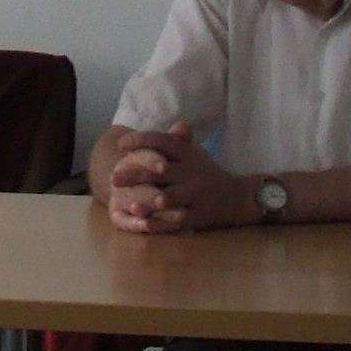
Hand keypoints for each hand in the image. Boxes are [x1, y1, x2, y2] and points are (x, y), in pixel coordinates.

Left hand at [104, 123, 253, 234]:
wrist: (235, 198)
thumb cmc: (204, 173)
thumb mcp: (194, 154)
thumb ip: (179, 141)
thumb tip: (177, 125)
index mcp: (188, 154)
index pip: (164, 141)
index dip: (142, 140)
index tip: (121, 143)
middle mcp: (192, 172)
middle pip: (162, 170)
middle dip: (136, 174)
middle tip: (115, 178)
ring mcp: (196, 195)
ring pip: (171, 198)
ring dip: (150, 203)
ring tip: (132, 206)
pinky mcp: (198, 215)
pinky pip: (177, 221)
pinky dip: (160, 224)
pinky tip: (144, 226)